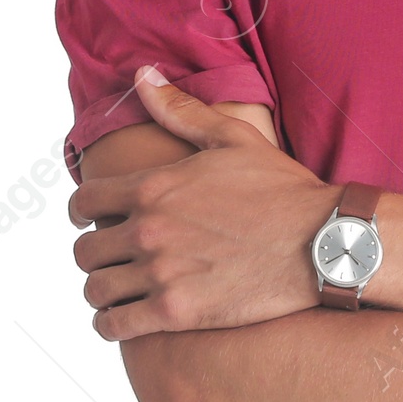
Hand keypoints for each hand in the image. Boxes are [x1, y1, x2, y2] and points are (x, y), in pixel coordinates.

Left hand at [67, 67, 336, 339]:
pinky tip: (125, 317)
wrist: (321, 241)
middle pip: (84, 251)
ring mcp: (160, 274)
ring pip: (95, 290)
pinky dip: (110, 324)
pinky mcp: (175, 313)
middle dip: (93, 252)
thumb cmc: (281, 189)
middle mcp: (149, 230)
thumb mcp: (232, 138)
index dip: (81, 211)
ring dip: (100, 290)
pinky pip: (114, 326)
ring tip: (118, 288)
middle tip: (112, 256)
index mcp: (156, 186)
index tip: (91, 218)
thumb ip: (180, 109)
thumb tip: (142, 75)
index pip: (84, 202)